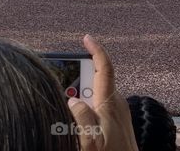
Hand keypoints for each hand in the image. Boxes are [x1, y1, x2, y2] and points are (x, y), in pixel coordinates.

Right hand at [68, 35, 138, 150]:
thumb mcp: (92, 143)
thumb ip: (82, 119)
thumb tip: (72, 100)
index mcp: (109, 103)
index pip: (105, 68)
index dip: (96, 50)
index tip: (86, 38)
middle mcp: (116, 103)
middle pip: (96, 79)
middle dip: (79, 79)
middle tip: (62, 87)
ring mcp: (117, 111)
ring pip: (96, 93)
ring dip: (81, 96)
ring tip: (68, 113)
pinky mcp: (117, 119)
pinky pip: (100, 103)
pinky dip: (87, 105)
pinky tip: (78, 121)